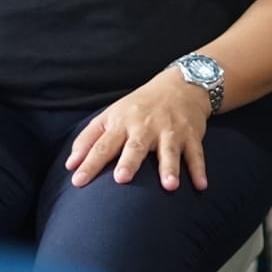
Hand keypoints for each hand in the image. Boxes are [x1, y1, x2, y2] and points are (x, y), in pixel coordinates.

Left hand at [66, 67, 208, 189]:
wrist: (181, 85)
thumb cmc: (139, 107)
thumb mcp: (111, 115)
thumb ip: (88, 139)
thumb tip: (70, 165)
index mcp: (122, 122)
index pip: (103, 144)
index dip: (90, 162)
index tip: (78, 181)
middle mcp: (146, 126)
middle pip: (136, 145)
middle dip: (129, 161)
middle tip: (122, 179)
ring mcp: (170, 131)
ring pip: (169, 150)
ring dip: (169, 167)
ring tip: (169, 186)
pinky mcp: (191, 135)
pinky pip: (196, 154)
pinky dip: (200, 169)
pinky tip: (201, 186)